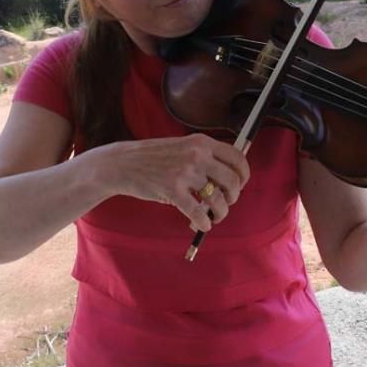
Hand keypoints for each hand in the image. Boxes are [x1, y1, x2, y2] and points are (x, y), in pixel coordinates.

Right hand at [88, 134, 250, 231]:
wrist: (123, 164)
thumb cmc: (153, 158)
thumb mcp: (182, 147)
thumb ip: (205, 157)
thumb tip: (230, 177)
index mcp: (201, 142)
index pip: (237, 157)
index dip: (244, 175)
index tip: (240, 184)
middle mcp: (197, 155)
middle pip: (233, 181)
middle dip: (233, 197)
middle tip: (226, 202)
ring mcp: (185, 173)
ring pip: (218, 200)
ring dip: (221, 213)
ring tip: (214, 216)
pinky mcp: (173, 191)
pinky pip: (199, 213)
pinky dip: (204, 223)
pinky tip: (201, 224)